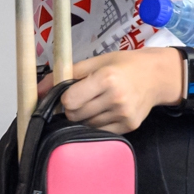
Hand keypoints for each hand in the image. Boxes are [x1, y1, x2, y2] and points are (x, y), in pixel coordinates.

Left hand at [40, 48, 184, 134]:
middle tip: (84, 97)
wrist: (157, 76)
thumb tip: (37, 89)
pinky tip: (105, 111)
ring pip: (85, 126)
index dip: (64, 98)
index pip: (69, 101)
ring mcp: (123, 115)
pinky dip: (96, 124)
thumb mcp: (96, 61)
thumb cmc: (124, 65)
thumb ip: (66, 74)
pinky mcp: (129, 127)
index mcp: (106, 79)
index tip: (70, 92)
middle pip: (75, 116)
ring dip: (84, 117)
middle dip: (73, 108)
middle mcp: (116, 99)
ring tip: (96, 103)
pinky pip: (100, 132)